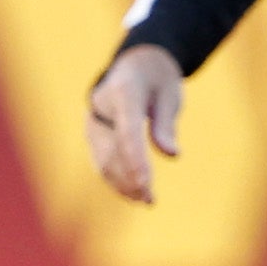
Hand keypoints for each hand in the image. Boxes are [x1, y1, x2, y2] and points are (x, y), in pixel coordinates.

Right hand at [85, 46, 186, 202]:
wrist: (134, 64)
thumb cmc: (156, 77)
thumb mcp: (169, 92)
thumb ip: (167, 123)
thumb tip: (173, 154)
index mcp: (122, 91)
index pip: (127, 132)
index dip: (135, 160)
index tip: (145, 184)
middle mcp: (101, 108)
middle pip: (111, 150)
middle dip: (129, 178)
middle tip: (150, 199)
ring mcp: (93, 122)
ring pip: (103, 160)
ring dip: (122, 184)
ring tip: (146, 201)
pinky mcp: (93, 135)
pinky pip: (101, 161)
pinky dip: (116, 179)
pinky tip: (135, 193)